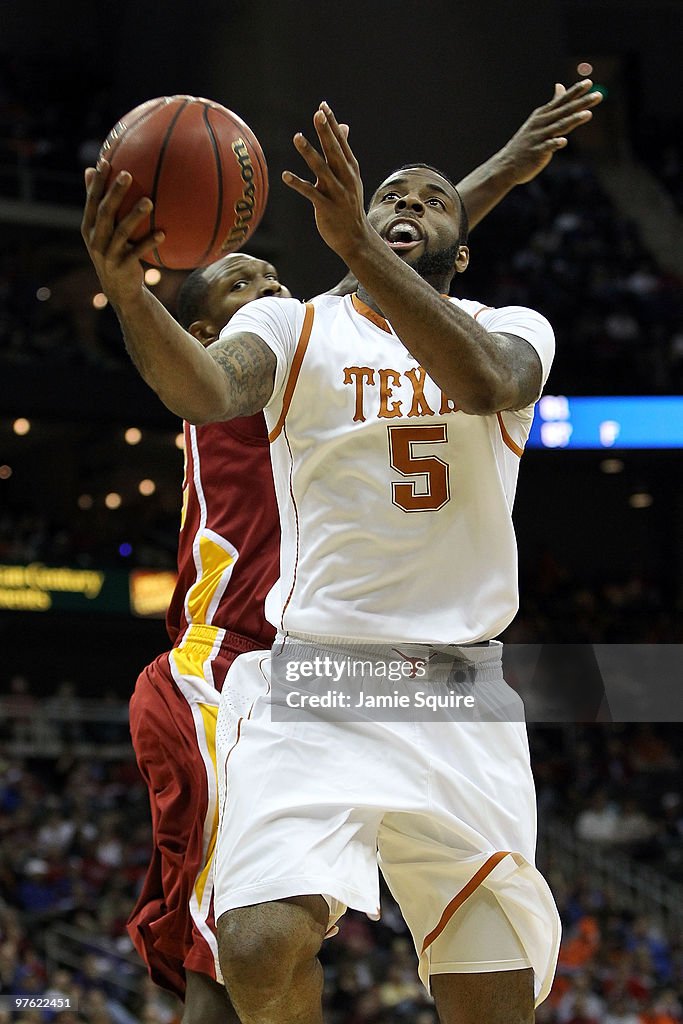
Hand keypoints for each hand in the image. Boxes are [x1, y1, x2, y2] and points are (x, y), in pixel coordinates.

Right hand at [81, 161, 164, 305]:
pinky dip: (149, 242)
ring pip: (121, 231)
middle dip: (115, 193)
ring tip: (149, 201)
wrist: (119, 289)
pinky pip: (137, 252)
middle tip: (128, 175)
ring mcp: (108, 254)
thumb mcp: (102, 231)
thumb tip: (90, 170)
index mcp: (89, 227)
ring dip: (135, 215)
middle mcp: (95, 239)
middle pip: (104, 212)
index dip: (97, 182)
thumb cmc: (113, 252)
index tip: (104, 162)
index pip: (91, 200)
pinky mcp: (122, 267)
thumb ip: (99, 203)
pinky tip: (164, 233)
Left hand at [282, 103, 368, 261]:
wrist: (355, 238)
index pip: (341, 142)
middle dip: (326, 132)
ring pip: (322, 169)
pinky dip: (298, 184)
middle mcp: (346, 178)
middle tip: (317, 114)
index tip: (323, 106)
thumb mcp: (350, 177)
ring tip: (297, 137)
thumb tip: (343, 126)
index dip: (332, 124)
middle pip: (334, 151)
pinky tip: (285, 176)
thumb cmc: (348, 205)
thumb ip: (343, 152)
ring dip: (309, 153)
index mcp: (351, 169)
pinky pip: (311, 193)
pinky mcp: (327, 208)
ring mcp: (337, 193)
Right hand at [499, 79, 603, 183]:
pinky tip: (563, 142)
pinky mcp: (536, 152)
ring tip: (588, 114)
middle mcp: (541, 123)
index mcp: (543, 115)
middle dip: (581, 102)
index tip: (589, 82)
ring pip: (558, 127)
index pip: (562, 100)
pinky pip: (547, 147)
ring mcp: (538, 137)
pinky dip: (555, 144)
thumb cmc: (527, 142)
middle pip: (564, 111)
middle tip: (598, 95)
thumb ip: (553, 105)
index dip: (575, 91)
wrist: (507, 165)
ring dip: (573, 120)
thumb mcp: (539, 120)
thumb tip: (560, 86)